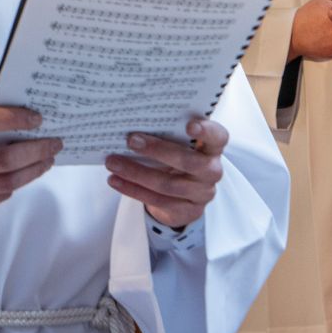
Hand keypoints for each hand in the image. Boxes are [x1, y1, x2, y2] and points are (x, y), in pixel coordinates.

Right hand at [0, 107, 59, 217]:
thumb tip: (20, 118)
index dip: (15, 119)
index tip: (37, 118)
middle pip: (5, 160)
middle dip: (36, 150)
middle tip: (54, 143)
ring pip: (8, 182)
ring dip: (34, 170)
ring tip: (47, 159)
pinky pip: (0, 195)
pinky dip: (17, 182)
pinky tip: (26, 172)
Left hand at [104, 117, 227, 227]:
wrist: (182, 196)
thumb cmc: (177, 160)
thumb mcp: (179, 146)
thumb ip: (168, 134)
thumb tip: (130, 122)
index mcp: (212, 149)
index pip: (218, 137)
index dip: (207, 131)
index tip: (189, 125)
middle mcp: (211, 171)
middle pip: (188, 162)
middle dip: (157, 150)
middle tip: (131, 140)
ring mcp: (201, 193)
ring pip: (167, 184)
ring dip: (136, 172)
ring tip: (113, 162)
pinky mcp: (186, 211)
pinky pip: (157, 200)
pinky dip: (133, 189)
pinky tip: (115, 180)